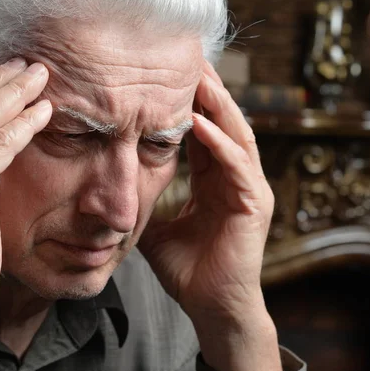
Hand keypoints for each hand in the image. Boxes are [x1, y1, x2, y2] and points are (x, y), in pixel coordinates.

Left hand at [139, 61, 281, 370]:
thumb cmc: (189, 271)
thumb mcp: (158, 228)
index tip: (168, 79)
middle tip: (188, 63)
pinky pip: (238, 168)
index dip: (189, 105)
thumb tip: (114, 188)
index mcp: (215, 181)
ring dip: (217, 108)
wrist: (211, 307)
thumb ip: (146, 203)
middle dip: (207, 94)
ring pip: (237, 137)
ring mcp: (249, 191)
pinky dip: (220, 144)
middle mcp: (236, 179)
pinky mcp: (255, 206)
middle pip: (223, 125)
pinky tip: (201, 124)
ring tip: (198, 80)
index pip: (204, 133)